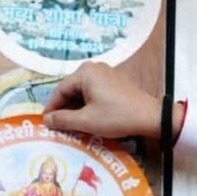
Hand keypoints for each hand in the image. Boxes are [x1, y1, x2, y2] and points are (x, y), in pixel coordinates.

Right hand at [43, 62, 161, 138]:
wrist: (150, 117)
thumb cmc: (118, 117)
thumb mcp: (87, 121)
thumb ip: (63, 120)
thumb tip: (46, 120)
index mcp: (85, 73)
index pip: (60, 90)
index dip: (51, 108)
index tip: (46, 123)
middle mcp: (94, 69)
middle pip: (71, 90)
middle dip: (64, 108)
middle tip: (57, 126)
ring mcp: (106, 74)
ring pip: (82, 93)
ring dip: (76, 108)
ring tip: (71, 126)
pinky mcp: (114, 83)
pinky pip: (94, 93)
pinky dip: (88, 105)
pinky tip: (86, 119)